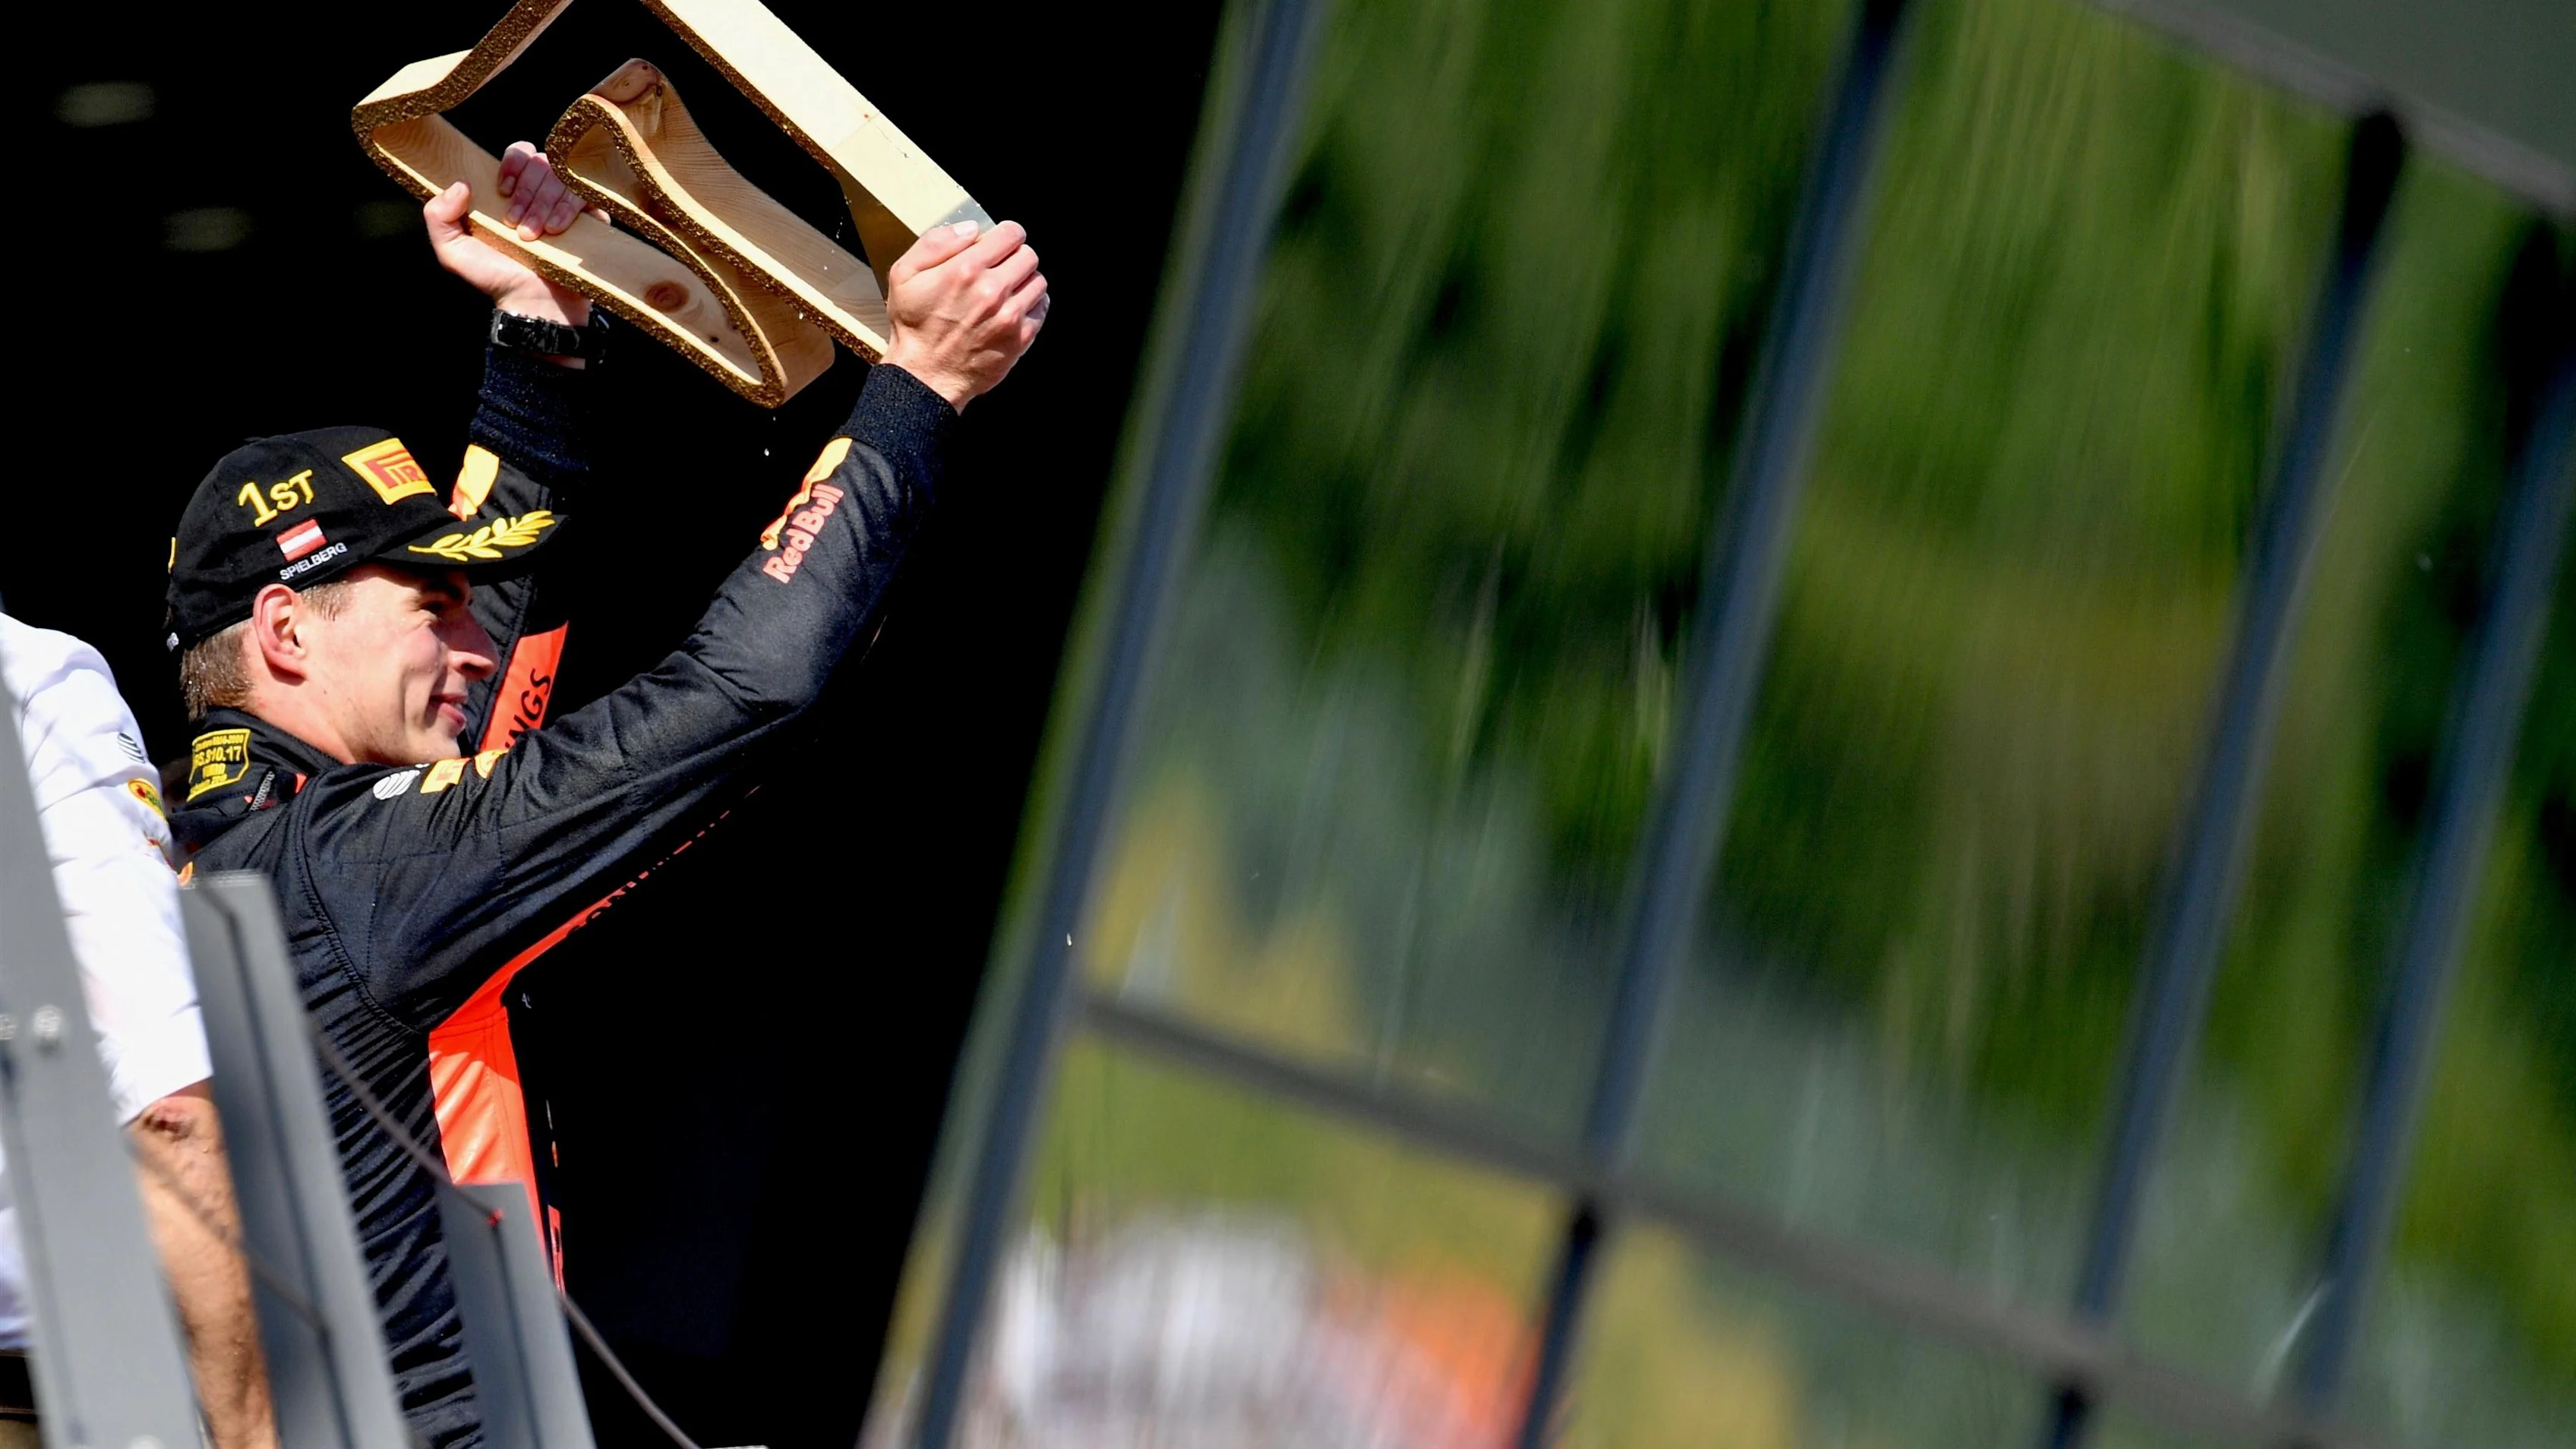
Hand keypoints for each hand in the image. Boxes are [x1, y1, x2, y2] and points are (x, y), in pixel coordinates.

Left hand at [423, 142, 595, 328]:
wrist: (534, 304)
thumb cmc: (495, 278)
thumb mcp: (453, 251)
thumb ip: (438, 216)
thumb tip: (461, 184)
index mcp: (512, 191)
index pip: (519, 153)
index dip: (512, 165)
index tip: (503, 191)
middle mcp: (542, 192)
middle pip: (540, 162)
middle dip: (526, 193)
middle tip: (516, 226)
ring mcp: (568, 203)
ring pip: (560, 177)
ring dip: (542, 204)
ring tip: (533, 236)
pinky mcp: (592, 217)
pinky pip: (584, 194)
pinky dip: (566, 208)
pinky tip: (555, 230)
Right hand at [878, 220, 1048, 410]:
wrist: (926, 375)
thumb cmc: (914, 325)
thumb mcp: (904, 274)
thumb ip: (935, 243)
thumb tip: (970, 229)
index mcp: (965, 269)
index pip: (1010, 234)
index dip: (1007, 235)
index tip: (1000, 243)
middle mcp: (992, 290)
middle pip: (1028, 255)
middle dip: (1016, 257)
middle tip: (1001, 268)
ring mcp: (1010, 315)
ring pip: (1039, 281)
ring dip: (1025, 281)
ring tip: (1007, 290)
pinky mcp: (1021, 338)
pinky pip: (1041, 308)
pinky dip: (1032, 305)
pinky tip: (1013, 309)